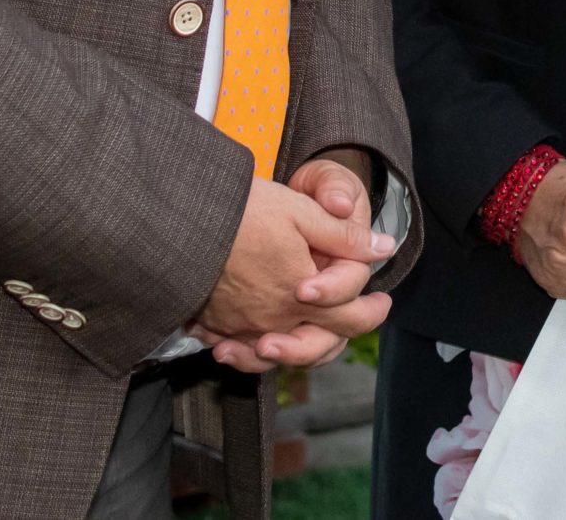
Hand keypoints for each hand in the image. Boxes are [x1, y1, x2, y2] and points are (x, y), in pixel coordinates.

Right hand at [193, 176, 394, 369]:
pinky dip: (250, 349)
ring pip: (278, 355)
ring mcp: (241, 327)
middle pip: (317, 346)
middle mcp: (273, 320)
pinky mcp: (212, 325)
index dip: (372, 313)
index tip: (382, 301)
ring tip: (310, 334)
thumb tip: (384, 247)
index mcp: (300, 295)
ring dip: (298, 349)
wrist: (180, 218)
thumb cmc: (243, 210)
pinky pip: (238, 349)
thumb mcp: (301, 211)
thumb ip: (344, 236)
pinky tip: (254, 336)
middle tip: (357, 319)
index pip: (350, 318)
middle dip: (341, 335)